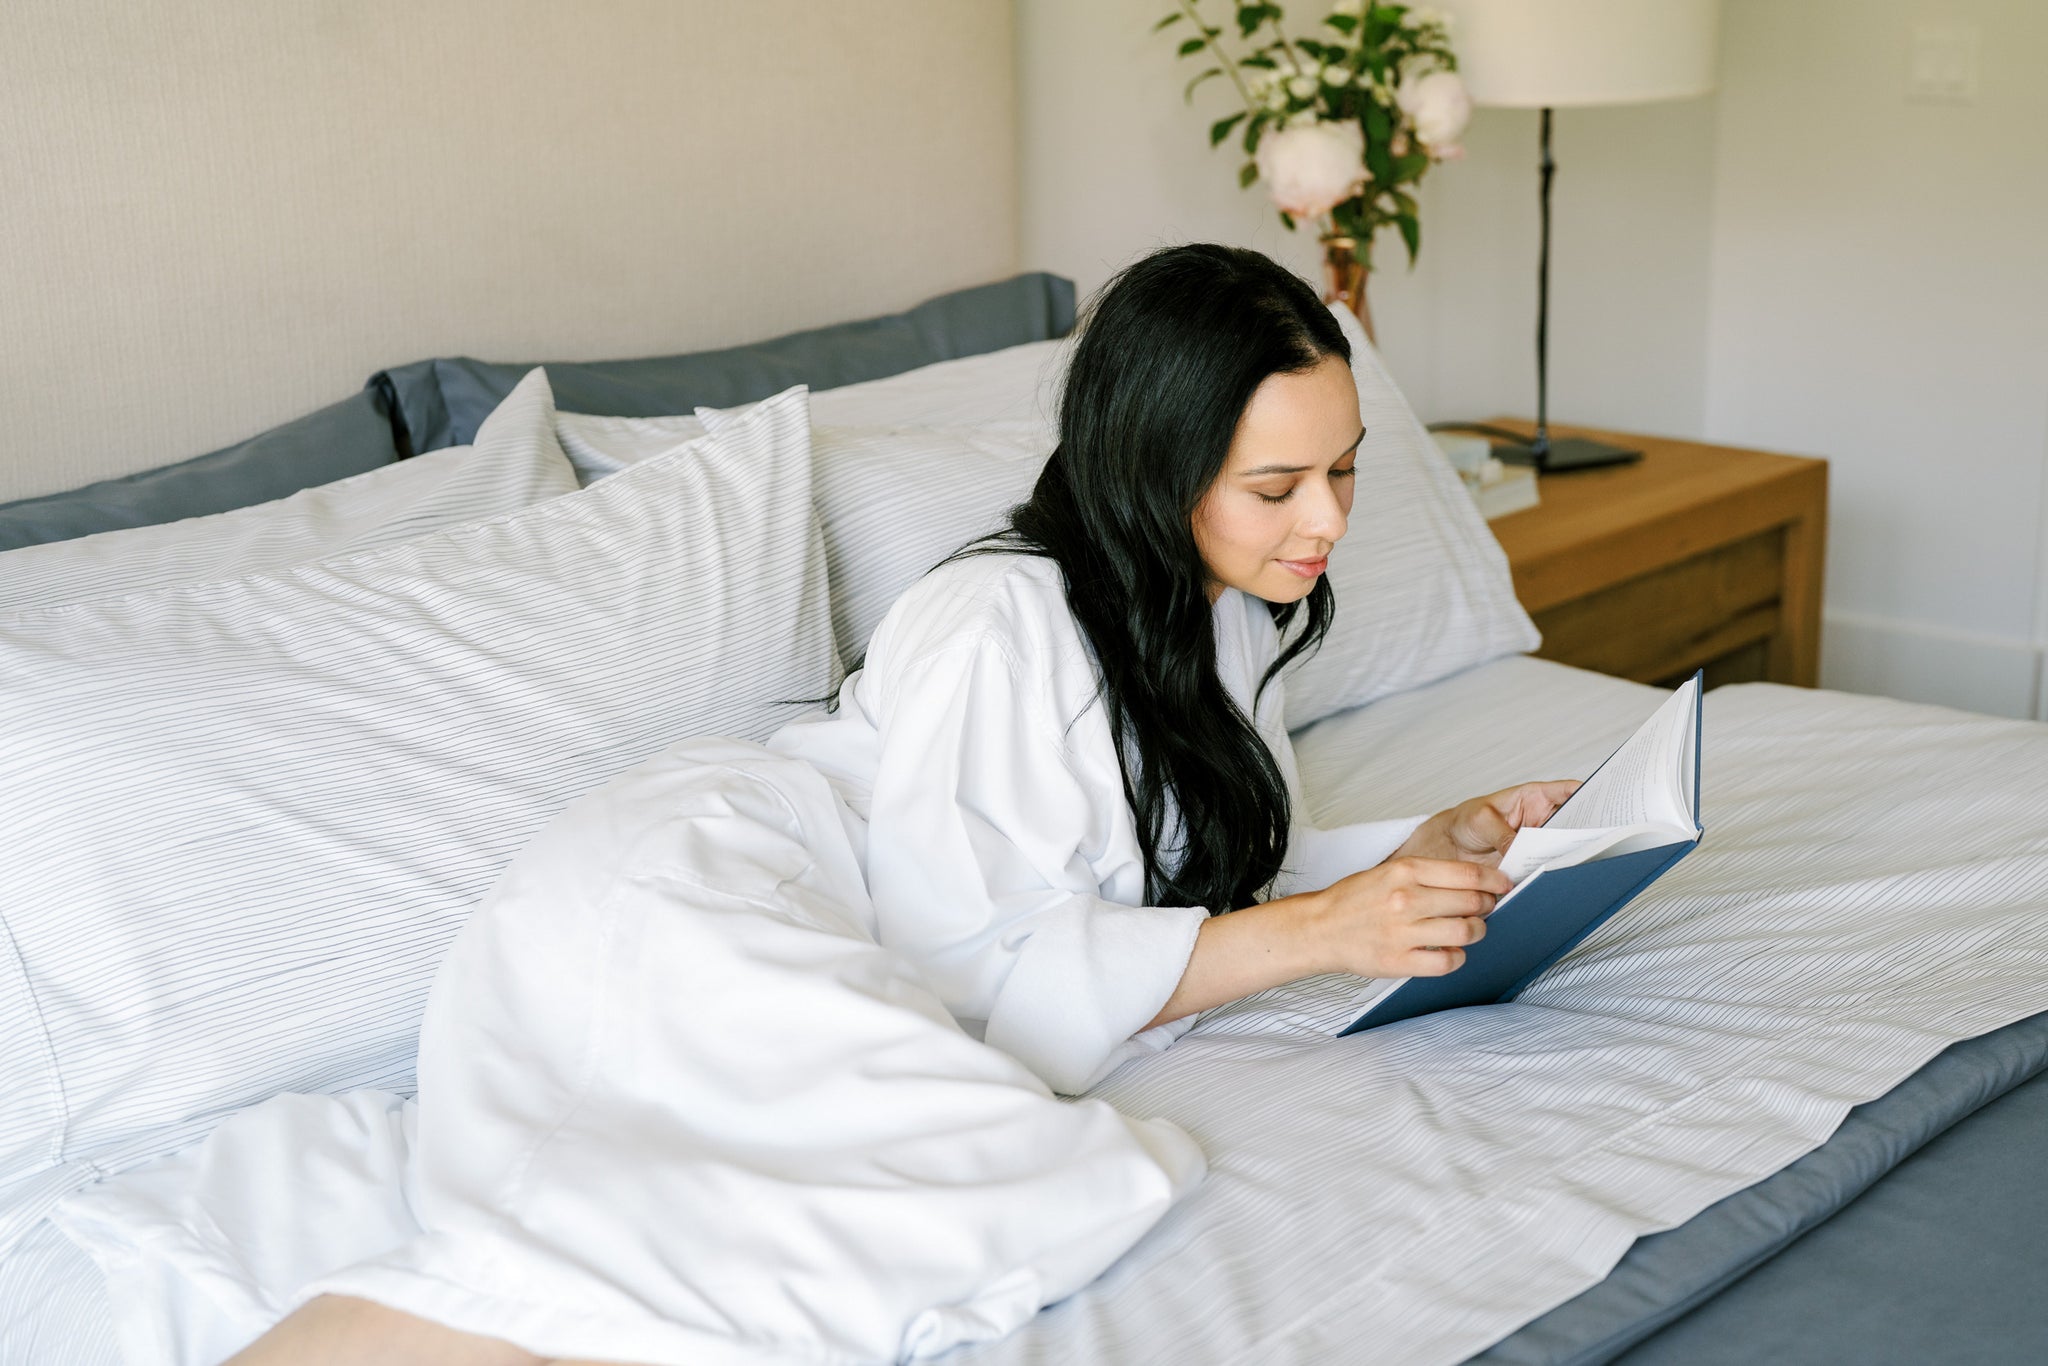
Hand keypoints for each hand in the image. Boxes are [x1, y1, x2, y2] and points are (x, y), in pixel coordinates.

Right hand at [1302, 856, 1512, 979]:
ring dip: (1476, 931)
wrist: (1319, 928)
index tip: (1503, 885)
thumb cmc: (1354, 900)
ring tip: (1469, 930)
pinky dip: (1457, 957)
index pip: (1467, 874)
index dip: (1493, 880)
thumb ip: (1427, 875)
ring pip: (1466, 931)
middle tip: (1484, 908)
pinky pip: (1447, 961)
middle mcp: (1405, 899)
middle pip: (1472, 902)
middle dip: (1486, 906)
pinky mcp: (1398, 961)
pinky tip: (1451, 951)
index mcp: (1404, 871)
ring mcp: (1402, 932)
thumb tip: (1473, 882)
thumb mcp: (1388, 871)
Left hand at [1395, 779, 1581, 868]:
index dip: (1590, 795)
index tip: (1606, 804)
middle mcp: (1542, 820)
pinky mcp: (1532, 865)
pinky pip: (1548, 869)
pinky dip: (1553, 876)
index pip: (1569, 791)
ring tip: (1579, 865)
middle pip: (1575, 824)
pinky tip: (1556, 882)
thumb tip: (1519, 852)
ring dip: (1571, 858)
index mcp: (1534, 797)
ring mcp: (1539, 844)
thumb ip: (1502, 834)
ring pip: (1564, 849)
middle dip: (1587, 832)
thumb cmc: (1466, 821)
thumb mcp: (1481, 820)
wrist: (1450, 847)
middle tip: (1597, 842)